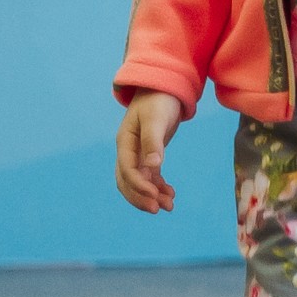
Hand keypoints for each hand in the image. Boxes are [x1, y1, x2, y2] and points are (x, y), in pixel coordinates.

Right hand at [116, 91, 183, 212]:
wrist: (163, 87)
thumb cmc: (158, 100)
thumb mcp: (155, 118)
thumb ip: (153, 142)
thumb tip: (152, 167)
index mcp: (125, 142)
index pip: (127, 171)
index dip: (139, 186)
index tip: (155, 196)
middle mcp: (128, 150)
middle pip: (127, 181)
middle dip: (141, 197)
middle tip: (158, 209)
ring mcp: (138, 153)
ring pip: (140, 182)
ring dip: (152, 195)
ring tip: (170, 206)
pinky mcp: (149, 154)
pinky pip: (150, 177)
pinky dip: (159, 187)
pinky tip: (171, 194)